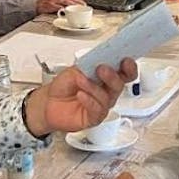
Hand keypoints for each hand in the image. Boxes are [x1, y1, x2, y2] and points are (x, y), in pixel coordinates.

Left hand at [23, 58, 137, 135]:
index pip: (125, 73)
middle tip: (101, 68)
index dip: (129, 67)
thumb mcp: (75, 70)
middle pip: (119, 85)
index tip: (125, 60)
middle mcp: (107, 92)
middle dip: (112, 76)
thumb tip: (99, 61)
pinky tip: (81, 94)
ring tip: (81, 80)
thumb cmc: (64, 86)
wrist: (49, 102)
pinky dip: (89, 101)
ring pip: (107, 98)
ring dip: (94, 87)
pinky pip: (97, 110)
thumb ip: (89, 66)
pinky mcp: (94, 118)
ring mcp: (102, 105)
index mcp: (106, 78)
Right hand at [35, 0, 84, 13]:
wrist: (36, 4)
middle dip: (77, 2)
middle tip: (83, 6)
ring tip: (78, 9)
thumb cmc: (48, 2)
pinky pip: (57, 7)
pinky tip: (67, 11)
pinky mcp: (50, 5)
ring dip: (72, 5)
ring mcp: (53, 0)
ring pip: (65, 1)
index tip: (84, 3)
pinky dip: (63, 9)